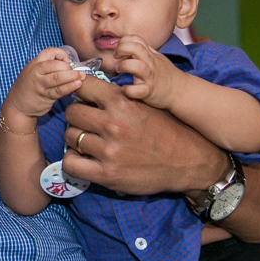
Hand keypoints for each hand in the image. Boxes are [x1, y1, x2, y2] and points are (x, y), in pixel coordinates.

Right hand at [3, 47, 83, 119]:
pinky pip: (59, 91)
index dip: (62, 54)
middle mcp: (36, 73)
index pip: (49, 52)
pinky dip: (70, 87)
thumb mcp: (33, 72)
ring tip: (81, 77)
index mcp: (34, 64)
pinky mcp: (44, 96)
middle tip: (77, 71)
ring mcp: (39, 85)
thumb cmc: (29, 87)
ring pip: (57, 78)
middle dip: (68, 67)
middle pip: (54, 65)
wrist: (17, 105)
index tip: (68, 61)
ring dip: (72, 76)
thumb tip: (69, 65)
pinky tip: (77, 85)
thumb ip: (47, 67)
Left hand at [61, 76, 227, 195]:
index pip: (83, 86)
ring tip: (87, 141)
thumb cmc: (167, 130)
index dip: (79, 91)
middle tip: (85, 122)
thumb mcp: (145, 104)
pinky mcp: (107, 174)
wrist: (189, 162)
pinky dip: (73, 160)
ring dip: (75, 138)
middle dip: (76, 116)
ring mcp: (109, 150)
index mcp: (123, 102)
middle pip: (72, 112)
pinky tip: (84, 158)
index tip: (81, 97)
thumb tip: (87, 87)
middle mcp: (113, 124)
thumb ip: (118, 96)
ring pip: (70, 136)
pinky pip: (71, 163)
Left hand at [113, 35, 182, 108]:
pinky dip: (129, 90)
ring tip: (119, 70)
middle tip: (116, 57)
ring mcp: (150, 77)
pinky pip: (139, 90)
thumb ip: (141, 51)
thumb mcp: (155, 58)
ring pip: (138, 66)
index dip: (124, 41)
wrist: (181, 91)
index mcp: (150, 54)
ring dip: (124, 65)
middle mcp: (150, 64)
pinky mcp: (149, 92)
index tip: (119, 50)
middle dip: (122, 48)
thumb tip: (123, 45)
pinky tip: (124, 89)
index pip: (136, 39)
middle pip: (136, 48)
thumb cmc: (164, 74)